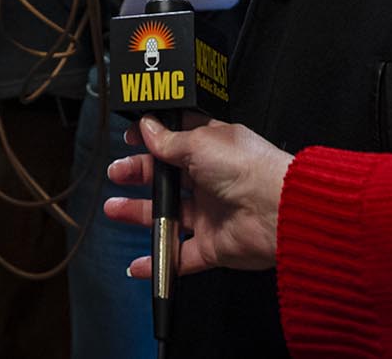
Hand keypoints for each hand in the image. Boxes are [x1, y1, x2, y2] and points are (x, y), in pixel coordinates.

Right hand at [104, 118, 290, 275]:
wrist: (276, 210)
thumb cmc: (247, 168)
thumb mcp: (200, 142)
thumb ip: (169, 140)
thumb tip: (148, 127)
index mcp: (212, 148)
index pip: (176, 141)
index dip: (152, 139)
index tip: (130, 138)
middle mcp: (211, 180)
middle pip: (167, 178)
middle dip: (139, 174)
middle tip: (117, 173)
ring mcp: (211, 213)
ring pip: (168, 215)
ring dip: (139, 213)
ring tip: (114, 209)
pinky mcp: (213, 245)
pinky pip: (180, 255)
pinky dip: (159, 262)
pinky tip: (139, 263)